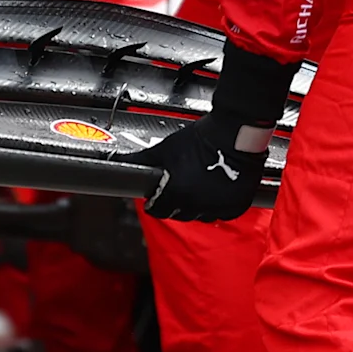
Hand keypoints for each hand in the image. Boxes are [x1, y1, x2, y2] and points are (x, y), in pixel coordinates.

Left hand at [134, 42, 294, 221]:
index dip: (154, 203)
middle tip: (176, 190)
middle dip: (174, 204)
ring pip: (200, 216)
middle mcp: (196, 205)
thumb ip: (141, 160)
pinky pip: (221, 214)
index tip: (156, 198)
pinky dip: (216, 206)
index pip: (157, 210)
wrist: (233, 135)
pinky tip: (213, 191)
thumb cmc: (200, 140)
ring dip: (195, 207)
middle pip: (178, 215)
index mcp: (176, 194)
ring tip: (195, 188)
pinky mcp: (235, 207)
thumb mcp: (165, 149)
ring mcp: (217, 208)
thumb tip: (117, 161)